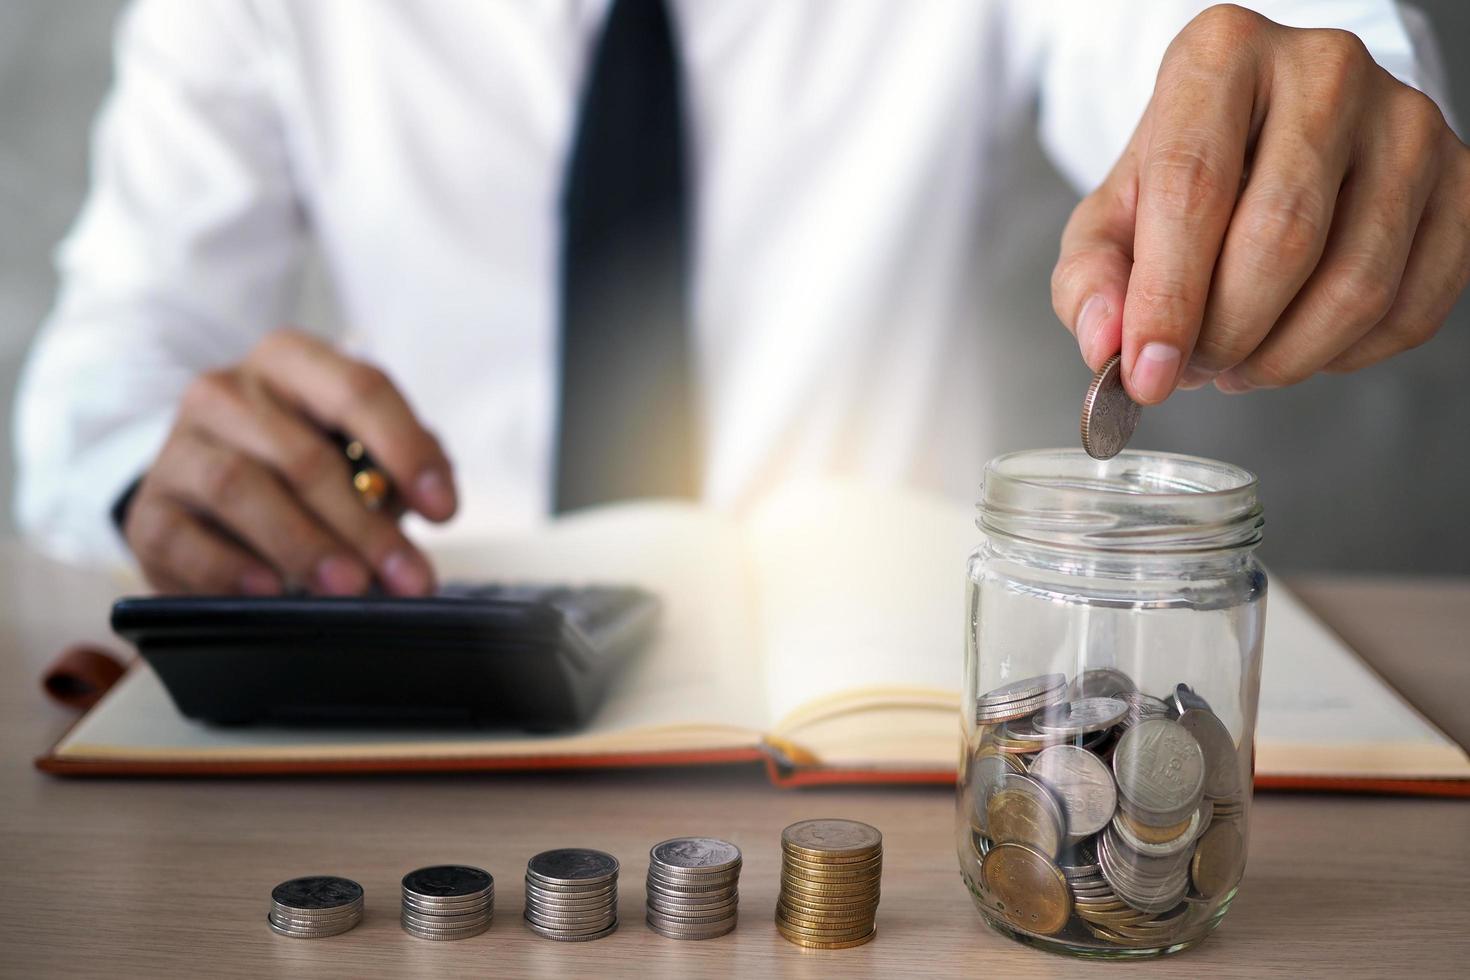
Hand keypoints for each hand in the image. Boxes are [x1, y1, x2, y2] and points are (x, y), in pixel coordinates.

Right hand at [123, 329, 456, 595]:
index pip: (358, 390)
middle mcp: (228, 391)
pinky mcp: (150, 511)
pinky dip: (232, 568)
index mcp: (291, 363)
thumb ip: (398, 467)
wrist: (205, 499)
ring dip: (304, 545)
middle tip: (407, 577)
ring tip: (348, 586)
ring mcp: (179, 448)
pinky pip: (185, 539)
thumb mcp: (357, 454)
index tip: (443, 509)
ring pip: (240, 488)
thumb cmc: (300, 470)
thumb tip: (433, 495)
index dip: (407, 451)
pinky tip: (271, 590)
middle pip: (304, 455)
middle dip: (366, 526)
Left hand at [1053, 3, 1469, 403]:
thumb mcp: (1110, 218)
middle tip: (1191, 368)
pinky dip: (1346, 357)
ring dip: (1284, 357)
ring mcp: (1407, 120)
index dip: (1167, 299)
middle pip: (1281, 239)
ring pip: (1356, 283)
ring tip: (1236, 363)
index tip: (1147, 373)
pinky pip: (1412, 306)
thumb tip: (1106, 341)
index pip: (1193, 188)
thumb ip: (1090, 281)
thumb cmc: (1187, 175)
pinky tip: (1299, 344)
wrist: (1268, 136)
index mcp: (1221, 55)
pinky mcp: (1461, 179)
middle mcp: (1325, 69)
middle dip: (1226, 334)